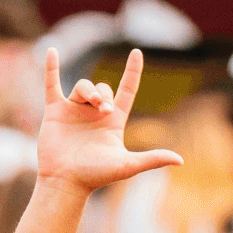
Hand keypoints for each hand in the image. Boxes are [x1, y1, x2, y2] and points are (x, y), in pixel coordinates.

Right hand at [34, 48, 182, 196]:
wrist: (66, 182)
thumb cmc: (96, 176)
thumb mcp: (128, 165)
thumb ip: (152, 159)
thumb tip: (180, 160)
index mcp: (114, 122)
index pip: (127, 90)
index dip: (132, 72)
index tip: (136, 52)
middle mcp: (94, 114)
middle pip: (103, 88)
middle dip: (105, 93)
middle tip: (104, 109)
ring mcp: (74, 111)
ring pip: (83, 86)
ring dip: (89, 91)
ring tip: (92, 104)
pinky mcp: (55, 112)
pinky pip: (52, 85)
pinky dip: (51, 68)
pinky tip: (51, 51)